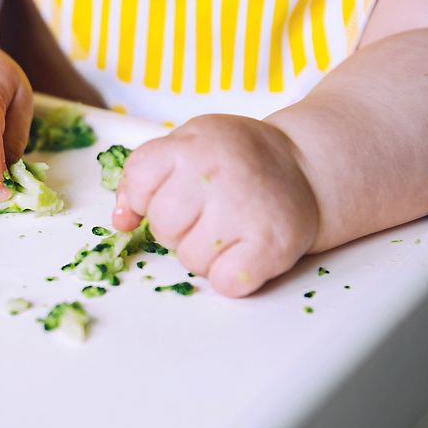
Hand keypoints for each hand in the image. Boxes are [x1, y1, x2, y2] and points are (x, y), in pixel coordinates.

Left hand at [113, 114, 319, 296]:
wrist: (306, 167)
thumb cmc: (236, 160)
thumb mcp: (187, 145)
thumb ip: (145, 176)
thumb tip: (121, 222)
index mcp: (189, 145)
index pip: (138, 184)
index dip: (146, 198)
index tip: (173, 193)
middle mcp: (214, 173)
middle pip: (162, 227)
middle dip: (178, 228)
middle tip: (209, 212)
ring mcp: (243, 210)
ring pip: (189, 260)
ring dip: (205, 253)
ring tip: (230, 228)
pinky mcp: (270, 246)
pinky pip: (224, 282)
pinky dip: (231, 276)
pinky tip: (246, 249)